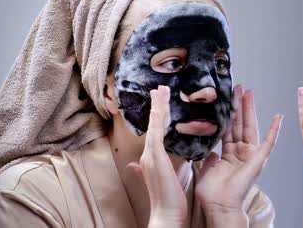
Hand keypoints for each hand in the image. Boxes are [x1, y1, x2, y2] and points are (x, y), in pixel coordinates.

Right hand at [127, 86, 186, 227]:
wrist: (165, 214)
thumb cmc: (168, 200)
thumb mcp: (162, 179)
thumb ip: (150, 168)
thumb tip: (134, 165)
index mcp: (151, 158)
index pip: (156, 131)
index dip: (158, 115)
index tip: (161, 101)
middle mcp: (148, 153)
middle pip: (153, 124)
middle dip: (157, 105)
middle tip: (160, 88)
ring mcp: (150, 154)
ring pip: (155, 124)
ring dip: (158, 105)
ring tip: (161, 89)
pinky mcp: (155, 155)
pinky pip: (157, 130)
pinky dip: (159, 116)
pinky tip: (161, 103)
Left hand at [195, 85, 281, 219]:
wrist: (219, 205)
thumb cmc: (212, 193)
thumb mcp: (207, 169)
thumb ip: (209, 157)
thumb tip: (210, 150)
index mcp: (229, 155)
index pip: (229, 128)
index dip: (228, 113)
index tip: (227, 98)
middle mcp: (241, 153)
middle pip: (240, 124)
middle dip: (239, 105)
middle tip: (239, 87)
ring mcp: (251, 156)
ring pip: (250, 127)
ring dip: (250, 109)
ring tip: (249, 92)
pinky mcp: (258, 160)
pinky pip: (269, 143)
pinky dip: (275, 130)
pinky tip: (279, 117)